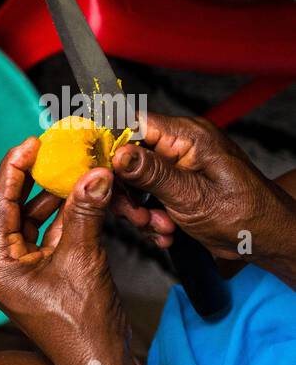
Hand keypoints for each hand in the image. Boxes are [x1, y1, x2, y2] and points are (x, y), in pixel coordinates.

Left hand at [0, 138, 128, 364]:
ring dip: (58, 197)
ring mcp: (24, 273)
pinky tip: (86, 196)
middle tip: (57, 150)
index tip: (30, 142)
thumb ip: (84, 213)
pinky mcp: (45, 276)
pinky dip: (69, 217)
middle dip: (38, 180)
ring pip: (36, 222)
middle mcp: (3, 268)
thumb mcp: (83, 261)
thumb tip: (93, 173)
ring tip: (78, 170)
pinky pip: (53, 236)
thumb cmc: (84, 326)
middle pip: (15, 210)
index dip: (13, 169)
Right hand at [112, 113, 295, 261]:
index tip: (98, 174)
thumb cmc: (246, 215)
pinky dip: (150, 218)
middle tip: (136, 216)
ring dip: (139, 211)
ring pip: (134, 183)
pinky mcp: (176, 187)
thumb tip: (118, 153)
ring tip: (159, 228)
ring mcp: (177, 168)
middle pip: (127, 159)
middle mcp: (181, 146)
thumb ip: (152, 173)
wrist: (267, 240)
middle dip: (127, 192)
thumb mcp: (192, 196)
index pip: (132, 125)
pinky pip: (147, 198)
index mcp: (188, 136)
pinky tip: (166, 231)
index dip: (109, 147)